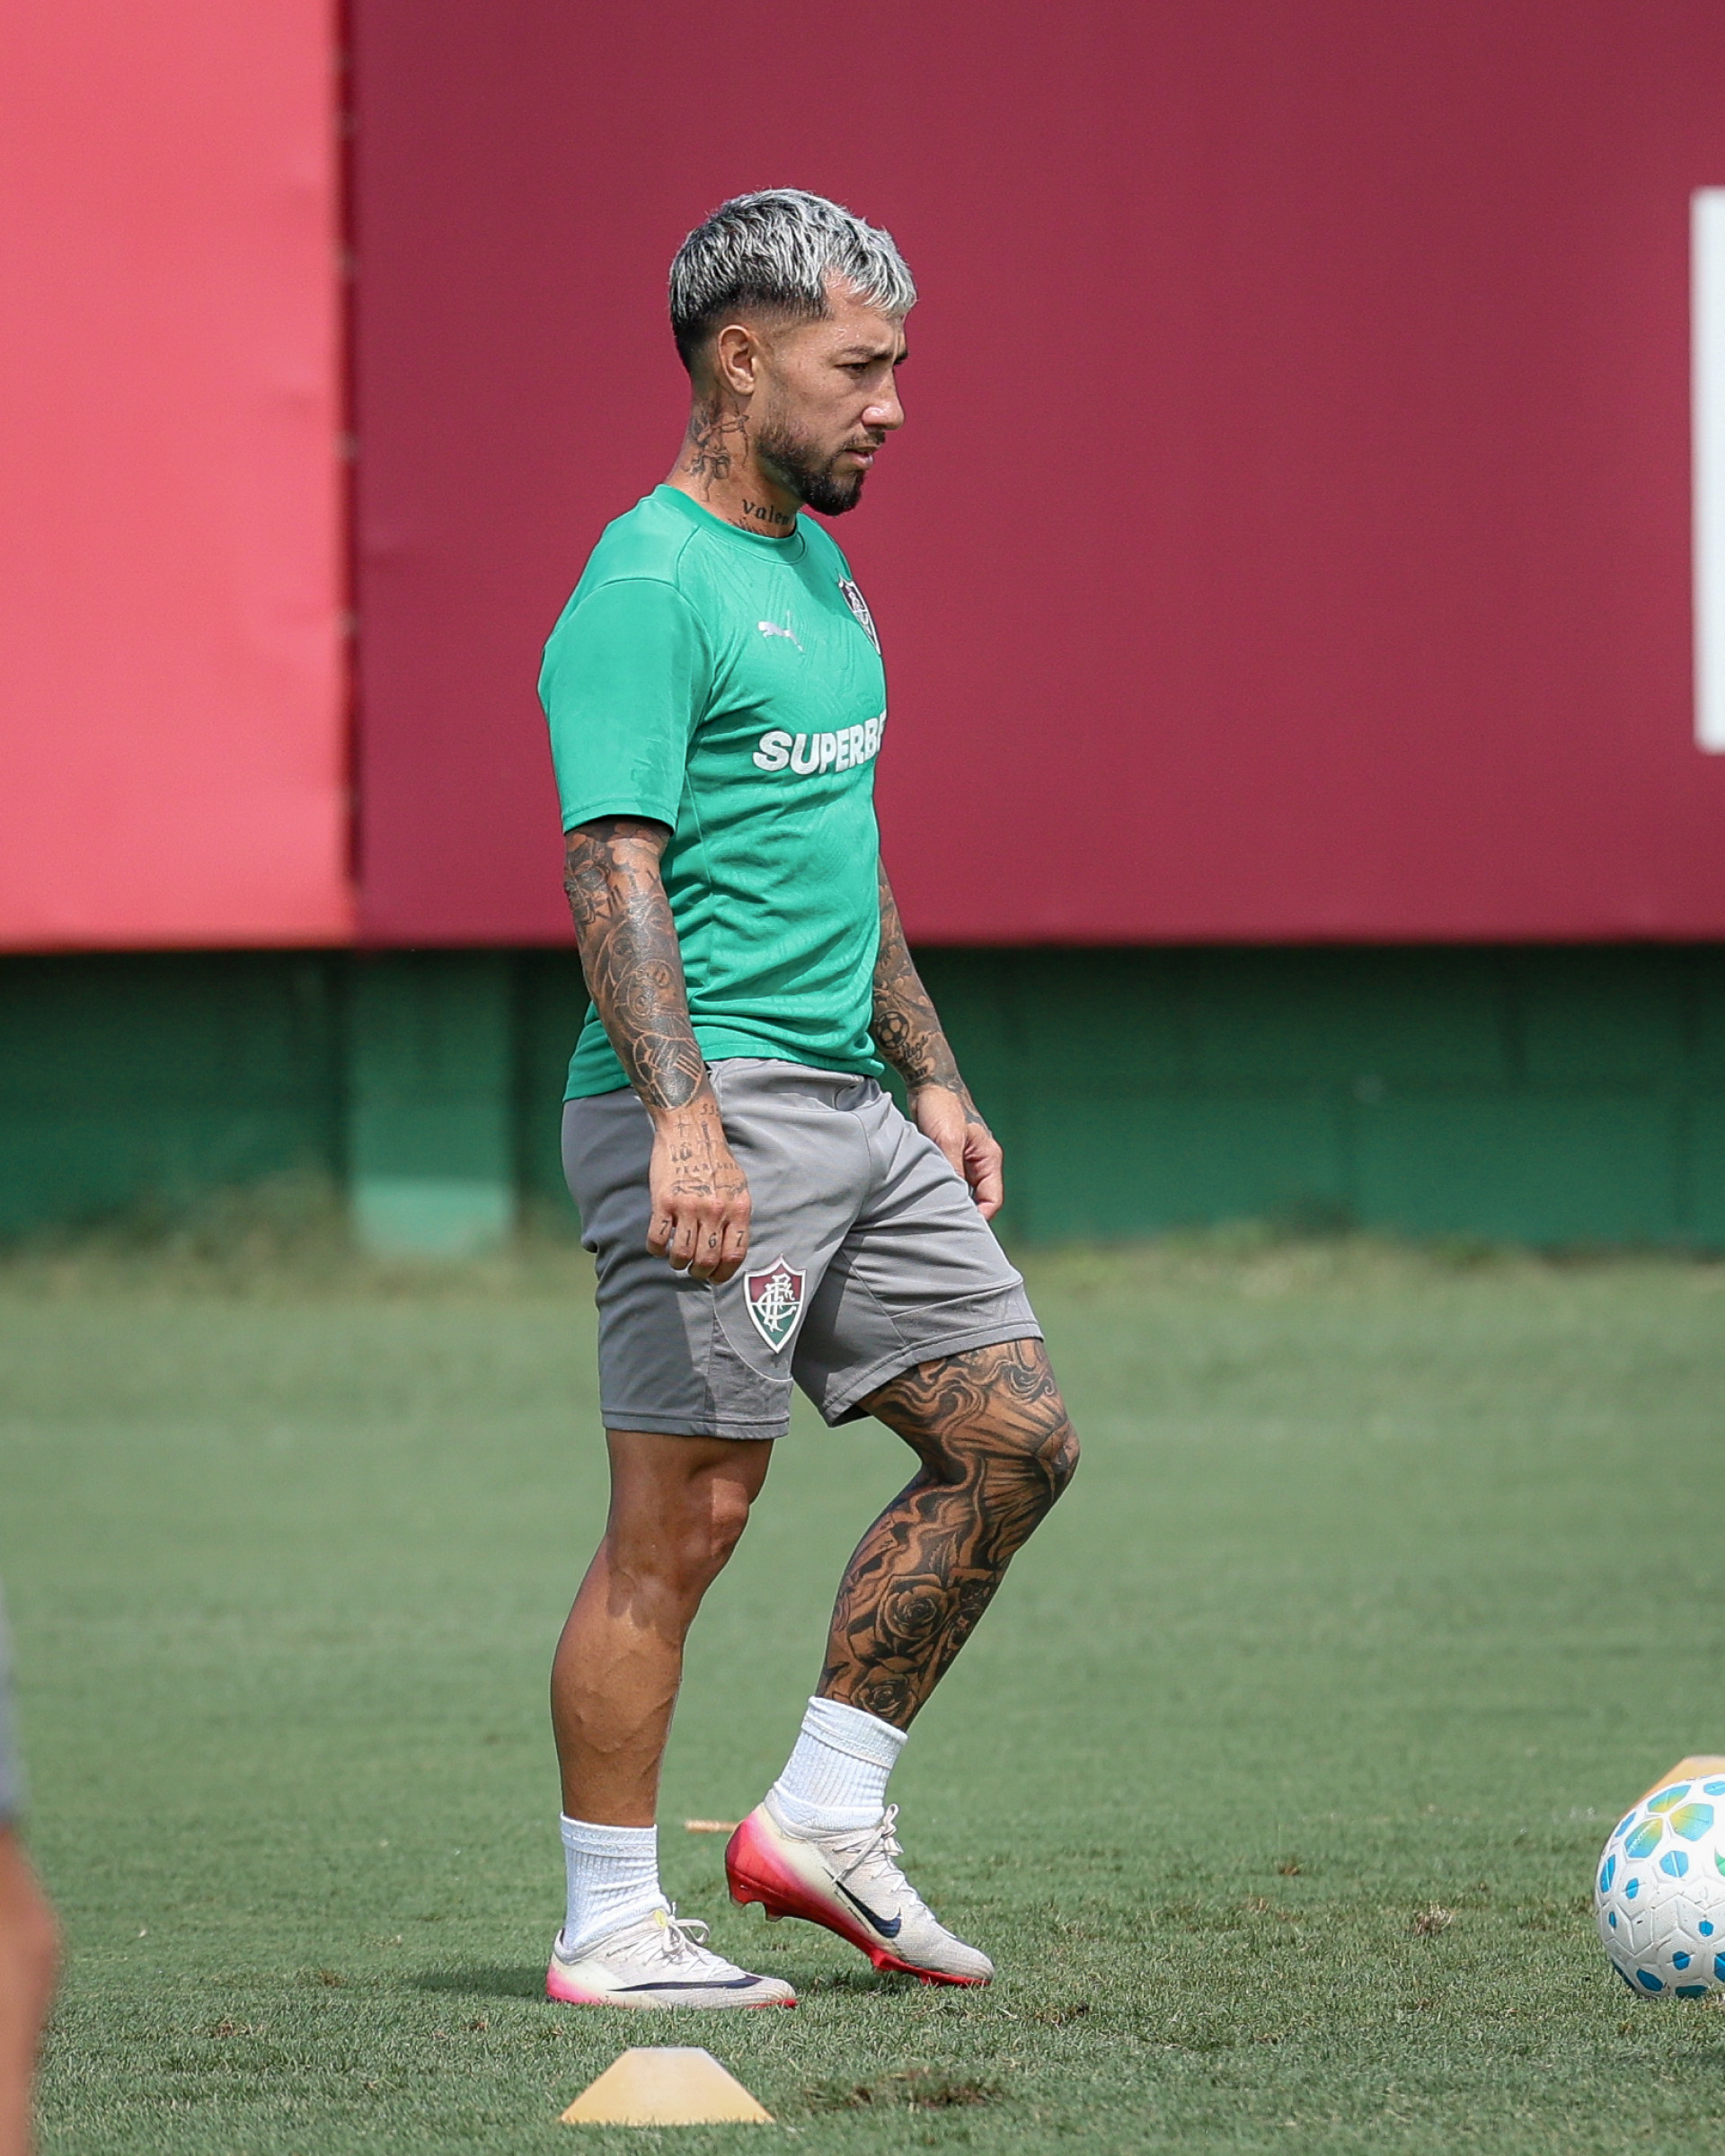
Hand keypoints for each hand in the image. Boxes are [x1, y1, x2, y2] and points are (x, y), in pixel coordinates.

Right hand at [647, 1094, 750, 1280]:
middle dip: (699, 1272)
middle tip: (694, 1269)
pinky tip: (660, 1245)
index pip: (734, 1255)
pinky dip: (657, 1249)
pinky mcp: (663, 1201)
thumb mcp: (738, 1188)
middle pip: (707, 1260)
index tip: (714, 1277)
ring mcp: (688, 1206)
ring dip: (677, 1263)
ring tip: (677, 1258)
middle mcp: (715, 1210)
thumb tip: (730, 1251)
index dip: (723, 1274)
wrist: (690, 1130)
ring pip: (681, 1255)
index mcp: (738, 1208)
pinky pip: (658, 1239)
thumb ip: (736, 1217)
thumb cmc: (716, 1160)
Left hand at [910, 1084, 1003, 1219]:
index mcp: (988, 1158)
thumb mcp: (947, 1139)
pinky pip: (948, 1181)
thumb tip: (954, 1200)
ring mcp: (964, 1160)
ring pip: (962, 1192)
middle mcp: (980, 1162)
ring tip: (933, 1214)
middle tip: (943, 1227)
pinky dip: (940, 1190)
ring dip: (950, 1201)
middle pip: (979, 1199)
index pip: (993, 1199)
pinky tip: (925, 1198)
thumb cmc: (941, 1107)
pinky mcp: (948, 1157)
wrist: (926, 1083)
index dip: (980, 1217)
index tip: (959, 1227)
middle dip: (964, 1213)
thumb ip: (953, 1169)